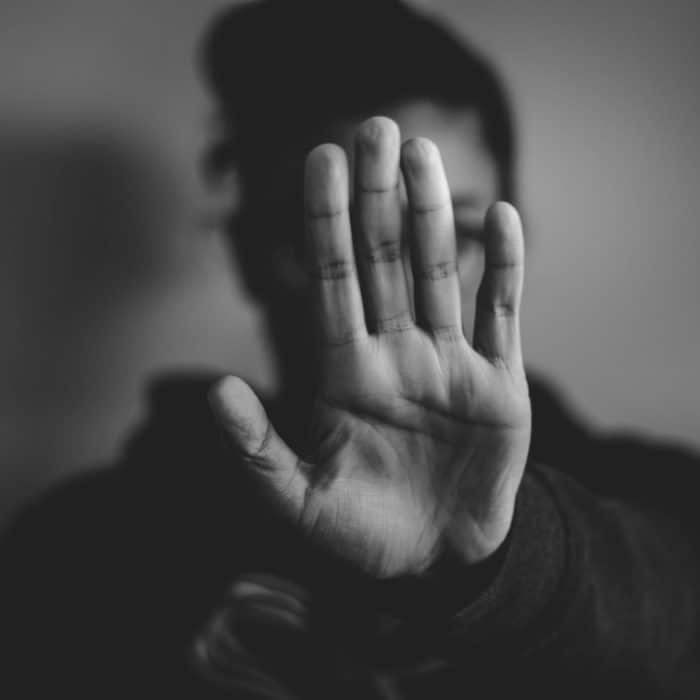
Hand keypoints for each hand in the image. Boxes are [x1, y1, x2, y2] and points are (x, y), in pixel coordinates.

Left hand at [211, 117, 530, 578]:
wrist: (431, 564)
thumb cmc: (360, 535)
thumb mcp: (296, 500)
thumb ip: (256, 447)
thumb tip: (216, 389)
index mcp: (345, 373)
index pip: (332, 281)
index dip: (326, 221)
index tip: (318, 159)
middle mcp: (396, 354)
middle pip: (384, 259)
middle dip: (376, 196)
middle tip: (374, 127)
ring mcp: (449, 364)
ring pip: (439, 272)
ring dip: (433, 213)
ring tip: (423, 153)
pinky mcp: (499, 385)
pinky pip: (503, 314)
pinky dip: (505, 269)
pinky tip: (504, 219)